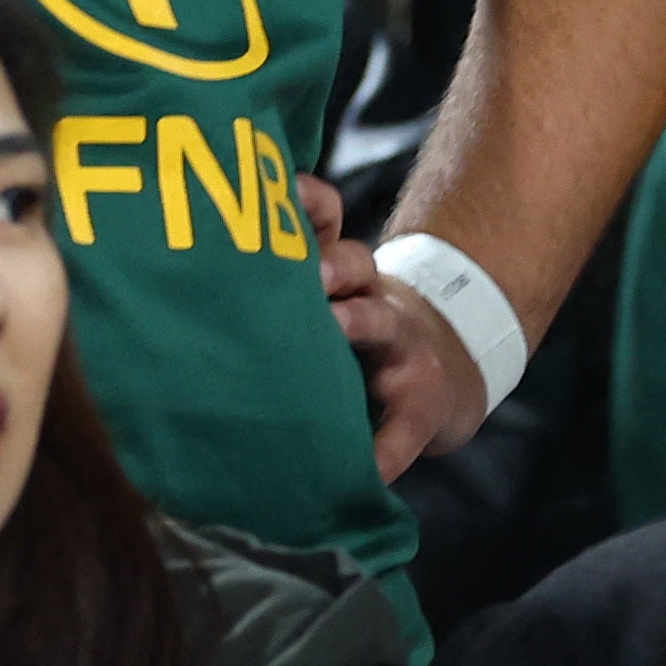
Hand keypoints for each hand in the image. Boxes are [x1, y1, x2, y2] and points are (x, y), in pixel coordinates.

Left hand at [311, 176, 490, 477]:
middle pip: (353, 266)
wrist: (449, 367)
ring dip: (359, 323)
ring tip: (335, 327)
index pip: (327, 221)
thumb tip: (215, 246)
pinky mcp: (421, 410)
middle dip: (331, 265)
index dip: (309, 204)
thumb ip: (292, 273)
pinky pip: (399, 436)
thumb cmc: (367, 329)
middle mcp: (373, 303)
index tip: (283, 193)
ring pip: (380, 328)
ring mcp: (402, 353)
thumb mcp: (338, 292)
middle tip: (305, 268)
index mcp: (344, 274)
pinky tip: (364, 473)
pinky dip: (382, 455)